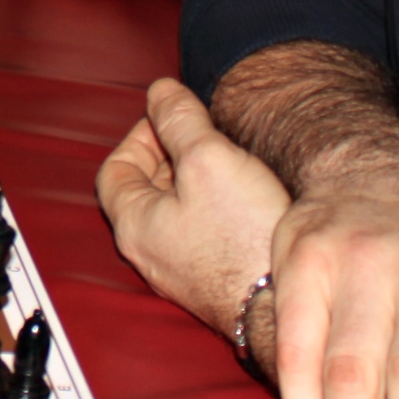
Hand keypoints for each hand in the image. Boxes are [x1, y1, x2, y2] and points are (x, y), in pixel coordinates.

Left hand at [99, 80, 291, 336]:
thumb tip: (160, 91)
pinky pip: (201, 230)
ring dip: (196, 178)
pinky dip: (214, 205)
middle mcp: (150, 252)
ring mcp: (181, 269)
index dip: (140, 134)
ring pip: (176, 209)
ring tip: (230, 162)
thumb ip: (179, 119)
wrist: (284, 308)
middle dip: (171, 152)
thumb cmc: (244, 240)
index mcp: (134, 225)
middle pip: (145, 187)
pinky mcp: (212, 278)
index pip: (114, 168)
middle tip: (205, 135)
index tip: (173, 119)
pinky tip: (245, 198)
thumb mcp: (208, 159)